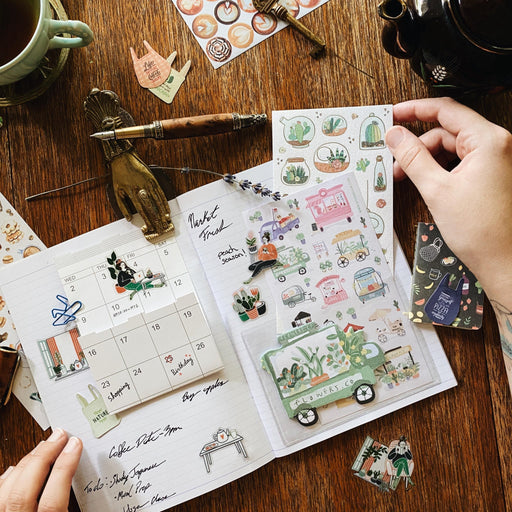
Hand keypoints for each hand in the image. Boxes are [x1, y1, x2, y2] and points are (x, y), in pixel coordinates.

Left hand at [0, 428, 81, 511]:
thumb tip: (92, 483)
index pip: (52, 502)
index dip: (64, 469)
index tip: (74, 446)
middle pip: (24, 492)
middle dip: (43, 457)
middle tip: (59, 436)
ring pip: (7, 491)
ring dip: (26, 463)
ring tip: (42, 446)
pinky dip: (5, 479)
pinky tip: (14, 469)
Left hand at [110, 150, 173, 240]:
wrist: (123, 159)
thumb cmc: (119, 175)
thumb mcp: (116, 191)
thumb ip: (122, 207)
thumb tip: (128, 219)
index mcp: (131, 193)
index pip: (141, 210)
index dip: (146, 220)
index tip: (150, 228)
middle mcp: (141, 189)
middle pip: (151, 207)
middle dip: (156, 219)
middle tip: (160, 227)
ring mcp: (148, 184)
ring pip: (157, 201)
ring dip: (162, 212)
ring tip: (166, 221)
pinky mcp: (153, 180)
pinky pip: (160, 193)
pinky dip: (164, 202)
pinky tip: (167, 209)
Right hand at [386, 97, 511, 307]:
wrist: (505, 261)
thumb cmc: (480, 230)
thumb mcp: (437, 190)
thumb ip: (412, 158)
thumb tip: (395, 135)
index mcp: (488, 141)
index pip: (447, 111)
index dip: (415, 110)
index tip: (394, 114)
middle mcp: (497, 146)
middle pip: (447, 132)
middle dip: (417, 146)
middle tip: (394, 160)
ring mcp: (496, 161)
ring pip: (452, 149)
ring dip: (427, 160)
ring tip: (407, 178)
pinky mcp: (492, 176)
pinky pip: (460, 163)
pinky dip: (440, 170)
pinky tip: (425, 183)